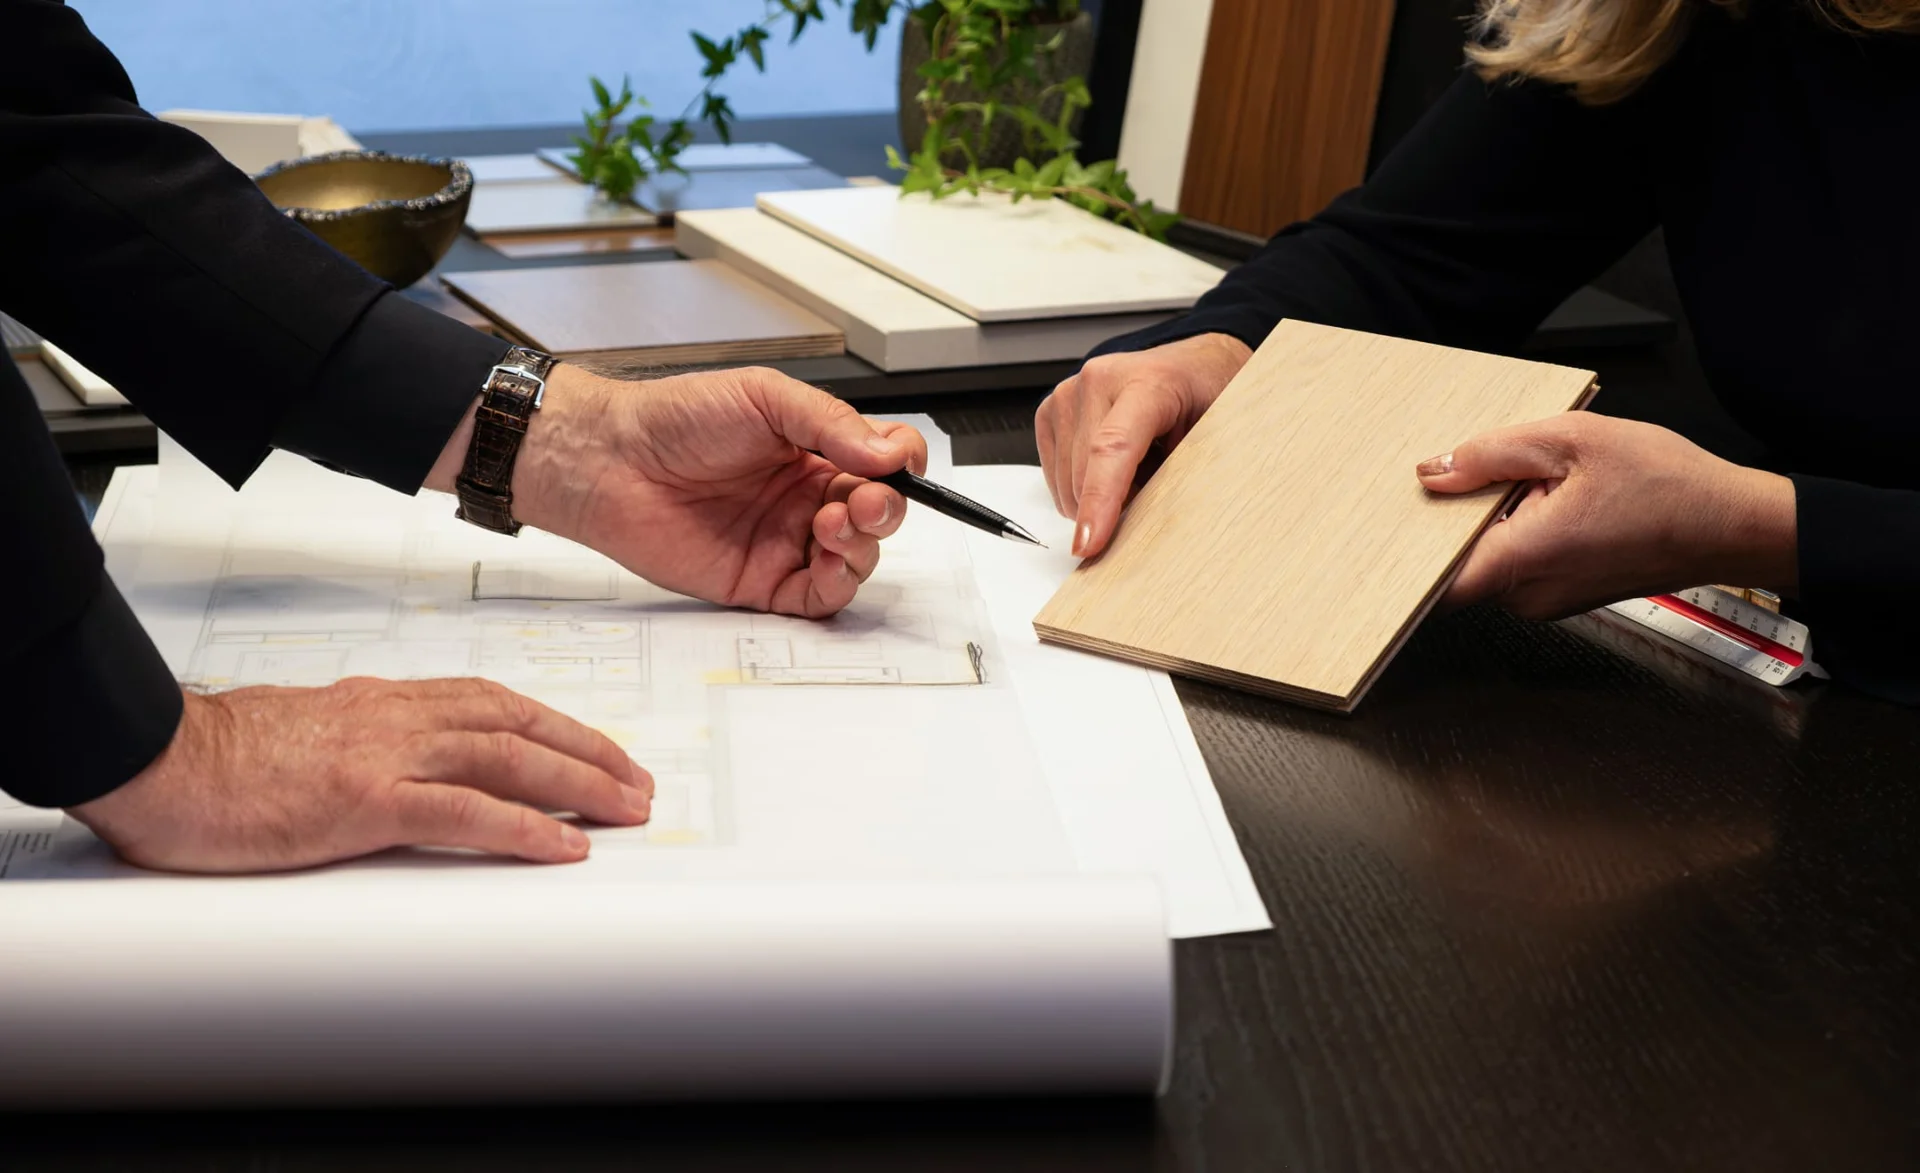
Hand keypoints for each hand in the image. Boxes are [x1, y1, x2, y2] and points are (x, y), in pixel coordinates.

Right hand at [67, 679, 653, 873]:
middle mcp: (396, 717)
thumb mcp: (305, 736)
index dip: (553, 724)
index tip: (593, 748)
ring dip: (579, 783)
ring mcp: (384, 755)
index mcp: (382, 701)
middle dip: (588, 752)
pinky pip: (464, 811)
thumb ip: (358, 745)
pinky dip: (524, 827)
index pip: (491, 702)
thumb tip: (394, 768)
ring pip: (509, 758)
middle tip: (636, 783)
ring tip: (626, 809)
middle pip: (518, 723)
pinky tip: (564, 845)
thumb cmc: (216, 757)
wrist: (155, 759)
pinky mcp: (364, 800)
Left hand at [431, 366, 926, 617]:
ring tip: (836, 520)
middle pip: (879, 514)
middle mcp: (806, 497)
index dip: (901, 465)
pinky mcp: (763, 583)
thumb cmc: (674, 421)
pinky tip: (827, 552)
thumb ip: (830, 423)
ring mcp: (787, 541)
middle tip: (867, 498)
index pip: (883, 463)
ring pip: (858, 557)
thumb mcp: (764, 396)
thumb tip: (886, 453)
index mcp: (813, 450)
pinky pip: (820, 596)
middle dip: (887, 508)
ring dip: (864, 542)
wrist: (612, 461)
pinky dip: (838, 580)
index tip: (896, 462)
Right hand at [1035, 332, 1251, 556]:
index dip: (1098, 501)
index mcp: (1147, 382)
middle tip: (1152, 489)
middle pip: (1084, 474)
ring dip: (1095, 496)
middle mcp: (1099, 381)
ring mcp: (1070, 393)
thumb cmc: (1204, 399)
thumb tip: (1149, 534)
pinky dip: (1080, 487)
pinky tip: (1109, 466)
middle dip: (1110, 508)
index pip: (1112, 448)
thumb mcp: (1210, 441)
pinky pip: (1054, 477)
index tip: (1088, 544)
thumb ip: (1179, 480)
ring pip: (1065, 483)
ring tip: (1135, 468)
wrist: (1190, 369)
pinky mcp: (1050, 410)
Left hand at [1417, 412, 1797, 618]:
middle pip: (1456, 562)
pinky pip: (1516, 564)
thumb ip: (1493, 453)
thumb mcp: (1573, 440)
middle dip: (1456, 517)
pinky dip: (1518, 530)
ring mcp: (1544, 601)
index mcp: (1524, 558)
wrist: (1732, 524)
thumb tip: (1434, 470)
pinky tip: (1546, 498)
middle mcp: (1528, 595)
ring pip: (1487, 561)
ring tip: (1530, 480)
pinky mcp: (1559, 595)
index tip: (1387, 524)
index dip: (1404, 551)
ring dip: (1493, 520)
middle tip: (1475, 473)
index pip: (1431, 578)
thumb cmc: (1669, 484)